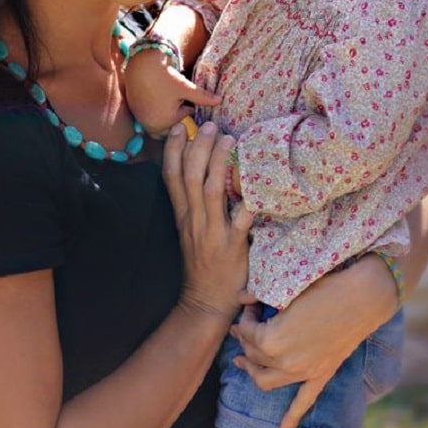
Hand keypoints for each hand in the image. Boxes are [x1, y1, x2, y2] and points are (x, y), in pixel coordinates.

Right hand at [125, 48, 219, 138]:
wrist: (141, 63)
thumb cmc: (164, 76)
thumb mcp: (185, 88)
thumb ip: (202, 97)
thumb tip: (219, 101)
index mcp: (163, 122)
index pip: (182, 127)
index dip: (186, 113)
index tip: (185, 100)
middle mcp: (150, 125)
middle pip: (169, 131)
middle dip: (175, 120)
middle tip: (177, 102)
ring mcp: (141, 119)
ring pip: (158, 127)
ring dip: (165, 119)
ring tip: (168, 101)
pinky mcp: (135, 111)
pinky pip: (148, 119)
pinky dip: (155, 114)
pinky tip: (158, 99)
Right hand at [163, 121, 251, 321]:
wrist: (204, 302)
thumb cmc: (201, 263)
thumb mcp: (189, 231)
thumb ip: (193, 205)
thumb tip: (200, 174)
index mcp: (182, 216)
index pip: (171, 177)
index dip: (173, 149)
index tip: (181, 127)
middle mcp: (194, 220)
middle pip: (190, 176)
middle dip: (198, 147)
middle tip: (210, 125)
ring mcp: (212, 232)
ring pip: (210, 190)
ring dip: (219, 162)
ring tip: (230, 139)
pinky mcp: (232, 246)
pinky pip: (239, 219)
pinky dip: (247, 201)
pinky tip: (257, 183)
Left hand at [231, 256, 400, 427]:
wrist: (363, 297)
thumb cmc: (325, 288)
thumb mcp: (288, 290)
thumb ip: (260, 296)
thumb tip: (241, 299)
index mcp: (271, 339)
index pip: (247, 332)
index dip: (246, 318)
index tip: (251, 307)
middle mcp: (284, 361)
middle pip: (253, 355)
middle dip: (247, 338)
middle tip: (248, 324)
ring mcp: (304, 372)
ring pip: (266, 381)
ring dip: (253, 372)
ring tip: (243, 362)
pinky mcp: (321, 374)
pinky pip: (304, 401)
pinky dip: (292, 418)